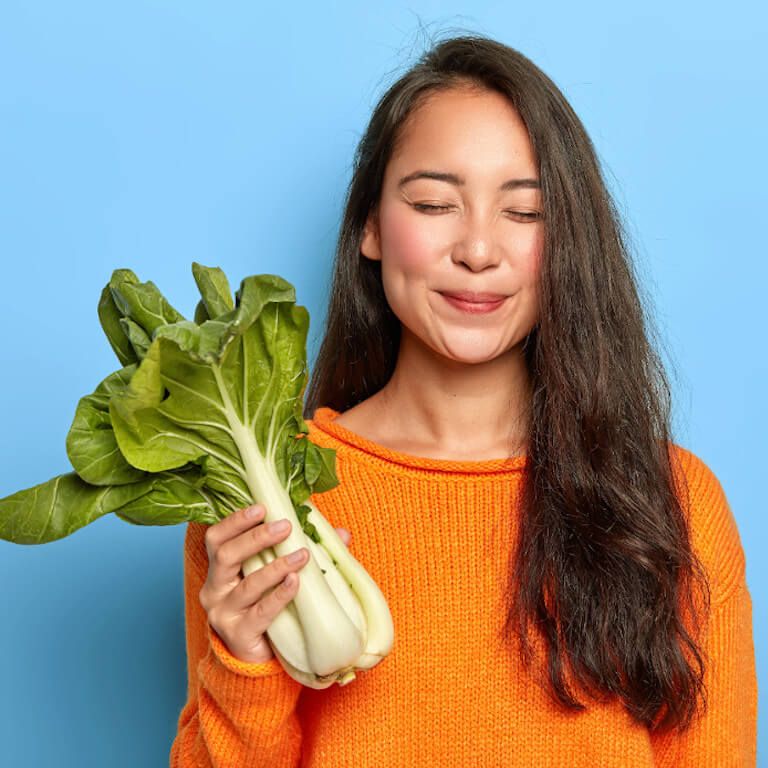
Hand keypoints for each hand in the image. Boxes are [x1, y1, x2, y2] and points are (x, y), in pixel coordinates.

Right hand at [198, 503, 350, 663]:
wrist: (257, 656)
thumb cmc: (266, 605)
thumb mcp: (277, 574)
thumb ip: (301, 549)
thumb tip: (341, 533)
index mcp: (219, 569)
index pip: (216, 538)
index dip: (235, 521)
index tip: (262, 507)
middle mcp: (215, 589)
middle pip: (226, 556)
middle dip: (256, 537)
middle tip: (285, 526)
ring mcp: (224, 614)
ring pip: (247, 584)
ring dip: (277, 566)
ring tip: (302, 555)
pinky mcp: (238, 635)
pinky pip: (261, 612)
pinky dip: (280, 595)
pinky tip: (295, 582)